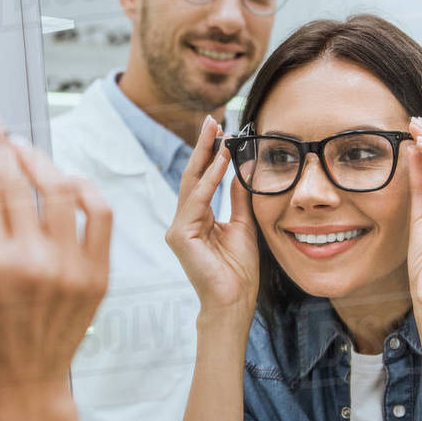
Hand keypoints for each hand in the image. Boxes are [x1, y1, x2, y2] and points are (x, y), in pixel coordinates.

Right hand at [0, 108, 111, 420]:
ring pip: (59, 186)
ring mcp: (68, 267)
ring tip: (20, 149)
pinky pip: (100, 212)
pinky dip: (82, 187)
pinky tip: (63, 179)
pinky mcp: (97, 274)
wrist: (21, 385)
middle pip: (14, 178)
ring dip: (37, 159)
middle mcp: (28, 260)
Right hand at [164, 116, 258, 317]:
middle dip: (203, 146)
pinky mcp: (179, 236)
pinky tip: (222, 161)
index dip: (211, 154)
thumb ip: (239, 198)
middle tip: (212, 119)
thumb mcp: (244, 225)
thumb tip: (242, 169)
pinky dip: (210, 180)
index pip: (202, 179)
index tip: (221, 129)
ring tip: (218, 132)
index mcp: (197, 219)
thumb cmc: (238, 271)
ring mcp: (178, 229)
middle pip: (192, 176)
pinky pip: (196, 201)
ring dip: (207, 156)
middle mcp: (183, 221)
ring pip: (192, 184)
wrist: (234, 301)